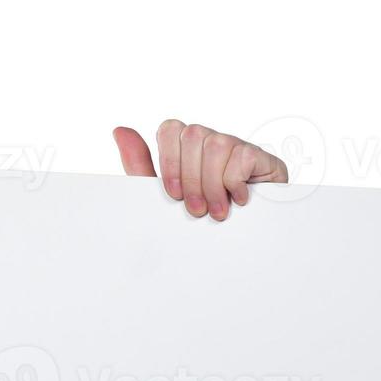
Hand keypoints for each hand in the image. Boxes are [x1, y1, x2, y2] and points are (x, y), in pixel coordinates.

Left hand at [113, 121, 288, 220]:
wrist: (235, 251)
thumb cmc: (196, 220)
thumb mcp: (161, 197)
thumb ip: (139, 165)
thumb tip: (119, 130)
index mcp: (187, 149)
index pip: (171, 129)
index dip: (169, 161)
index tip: (174, 194)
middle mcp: (212, 142)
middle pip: (193, 135)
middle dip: (191, 179)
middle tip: (197, 210)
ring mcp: (237, 147)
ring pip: (217, 144)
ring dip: (213, 185)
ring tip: (217, 212)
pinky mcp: (261, 158)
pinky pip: (242, 156)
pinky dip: (236, 183)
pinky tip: (239, 200)